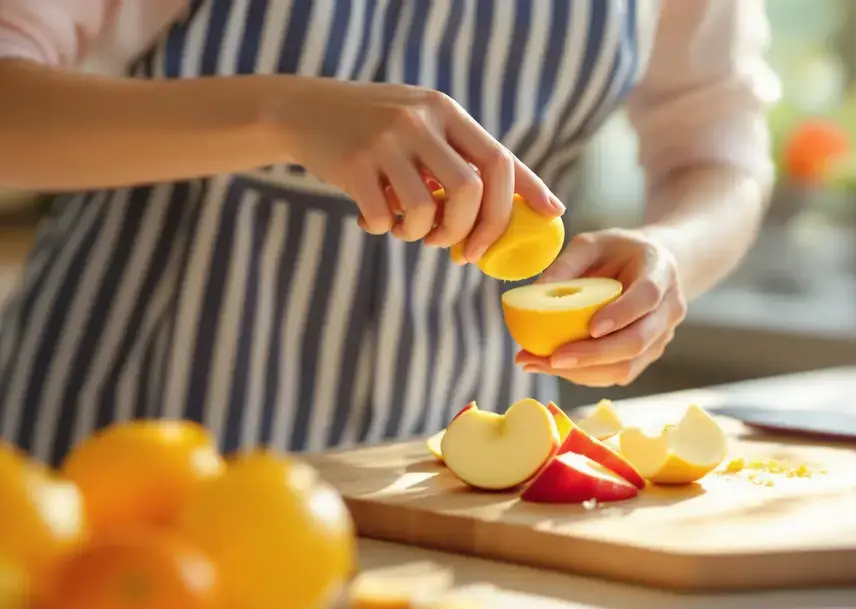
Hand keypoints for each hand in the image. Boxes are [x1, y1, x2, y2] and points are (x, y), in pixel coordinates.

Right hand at [276, 79, 563, 260]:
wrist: (307, 111)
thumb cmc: (378, 130)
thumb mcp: (422, 124)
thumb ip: (459, 158)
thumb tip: (512, 210)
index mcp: (445, 112)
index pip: (498, 158)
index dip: (525, 194)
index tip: (549, 217)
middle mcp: (420, 121)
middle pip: (470, 191)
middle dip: (471, 231)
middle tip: (459, 250)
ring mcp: (385, 142)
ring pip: (426, 210)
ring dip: (422, 236)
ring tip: (408, 230)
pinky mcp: (353, 164)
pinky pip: (384, 218)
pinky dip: (383, 230)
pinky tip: (374, 218)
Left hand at [515, 229, 686, 386]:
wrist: (652, 266)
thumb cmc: (618, 252)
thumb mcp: (592, 243)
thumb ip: (567, 263)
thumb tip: (534, 292)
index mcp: (660, 271)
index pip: (647, 297)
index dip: (622, 314)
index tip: (591, 328)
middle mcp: (668, 308)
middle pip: (637, 341)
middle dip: (593, 355)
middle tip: (553, 358)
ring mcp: (662, 336)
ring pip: (627, 366)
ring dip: (583, 372)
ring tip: (540, 364)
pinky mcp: (648, 355)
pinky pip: (618, 373)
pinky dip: (584, 375)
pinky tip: (553, 367)